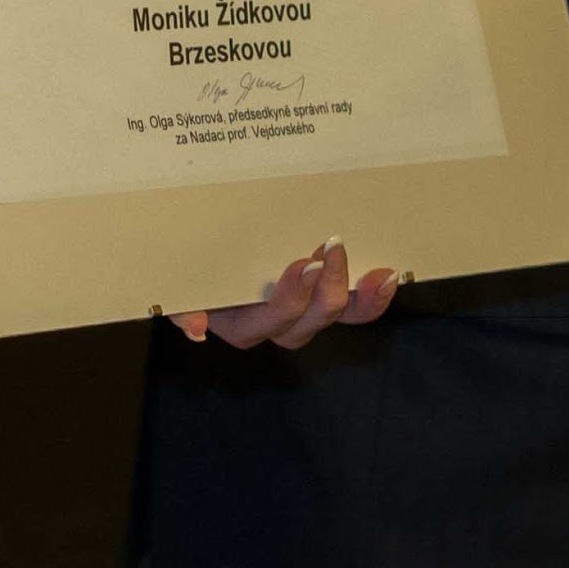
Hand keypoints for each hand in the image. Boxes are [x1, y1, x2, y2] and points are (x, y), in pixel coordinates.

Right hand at [175, 238, 400, 348]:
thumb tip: (194, 328)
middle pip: (303, 324)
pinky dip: (372, 297)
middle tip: (332, 248)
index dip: (289, 300)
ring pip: (334, 317)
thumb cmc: (191, 260)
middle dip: (324, 291)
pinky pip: (354, 308)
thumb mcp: (178, 280)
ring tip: (379, 273)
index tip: (304, 264)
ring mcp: (303, 311)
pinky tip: (390, 277)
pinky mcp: (326, 295)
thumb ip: (180, 304)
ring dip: (358, 298)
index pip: (264, 324)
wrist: (203, 239)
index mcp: (238, 322)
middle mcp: (274, 323)